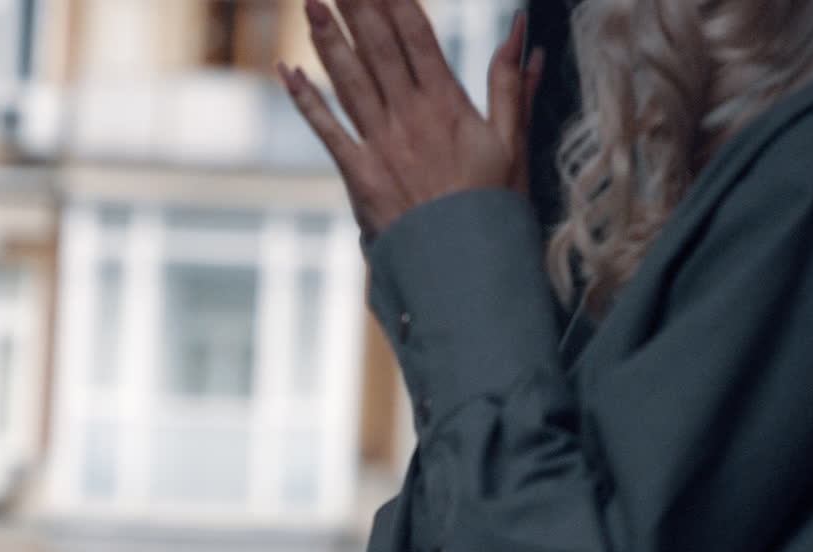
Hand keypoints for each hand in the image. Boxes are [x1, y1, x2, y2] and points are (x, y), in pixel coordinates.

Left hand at [278, 0, 544, 235]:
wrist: (463, 263)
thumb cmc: (493, 205)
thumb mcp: (513, 142)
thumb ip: (512, 85)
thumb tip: (524, 33)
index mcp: (448, 105)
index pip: (417, 36)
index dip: (395, 0)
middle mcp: (410, 116)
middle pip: (378, 47)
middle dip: (357, 5)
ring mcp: (380, 143)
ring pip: (348, 79)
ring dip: (326, 38)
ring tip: (309, 1)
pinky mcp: (356, 172)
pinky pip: (326, 128)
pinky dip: (304, 99)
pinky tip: (287, 71)